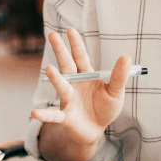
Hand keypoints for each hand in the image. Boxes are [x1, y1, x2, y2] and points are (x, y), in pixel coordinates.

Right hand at [30, 28, 129, 146]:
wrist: (97, 130)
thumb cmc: (105, 108)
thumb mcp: (116, 92)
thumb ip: (119, 76)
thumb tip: (126, 56)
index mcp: (86, 75)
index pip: (80, 56)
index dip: (76, 44)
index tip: (70, 29)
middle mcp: (74, 84)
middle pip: (67, 65)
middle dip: (60, 50)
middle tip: (52, 35)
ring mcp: (68, 100)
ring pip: (62, 87)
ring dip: (56, 79)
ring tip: (49, 69)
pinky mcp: (66, 117)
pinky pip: (54, 116)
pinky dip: (45, 114)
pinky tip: (34, 113)